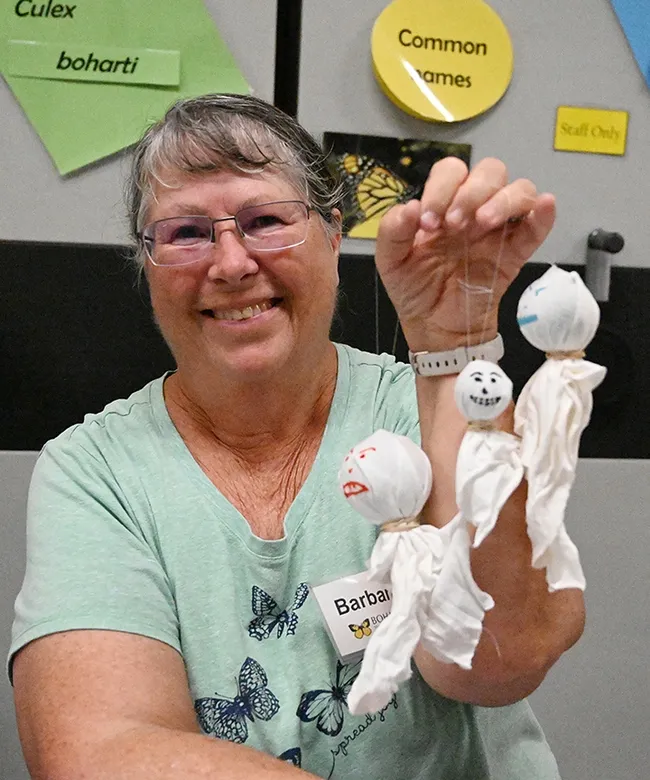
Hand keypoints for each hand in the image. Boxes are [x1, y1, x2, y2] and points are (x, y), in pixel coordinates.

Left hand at [374, 157, 555, 350]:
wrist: (434, 327)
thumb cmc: (415, 288)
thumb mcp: (391, 260)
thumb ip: (393, 231)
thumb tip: (411, 207)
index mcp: (445, 205)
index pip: (453, 172)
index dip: (442, 187)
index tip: (428, 222)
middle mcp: (475, 210)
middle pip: (491, 172)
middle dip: (472, 191)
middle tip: (454, 224)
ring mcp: (498, 230)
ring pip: (519, 191)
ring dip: (503, 200)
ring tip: (482, 223)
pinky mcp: (515, 254)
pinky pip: (536, 228)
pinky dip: (542, 215)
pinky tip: (543, 207)